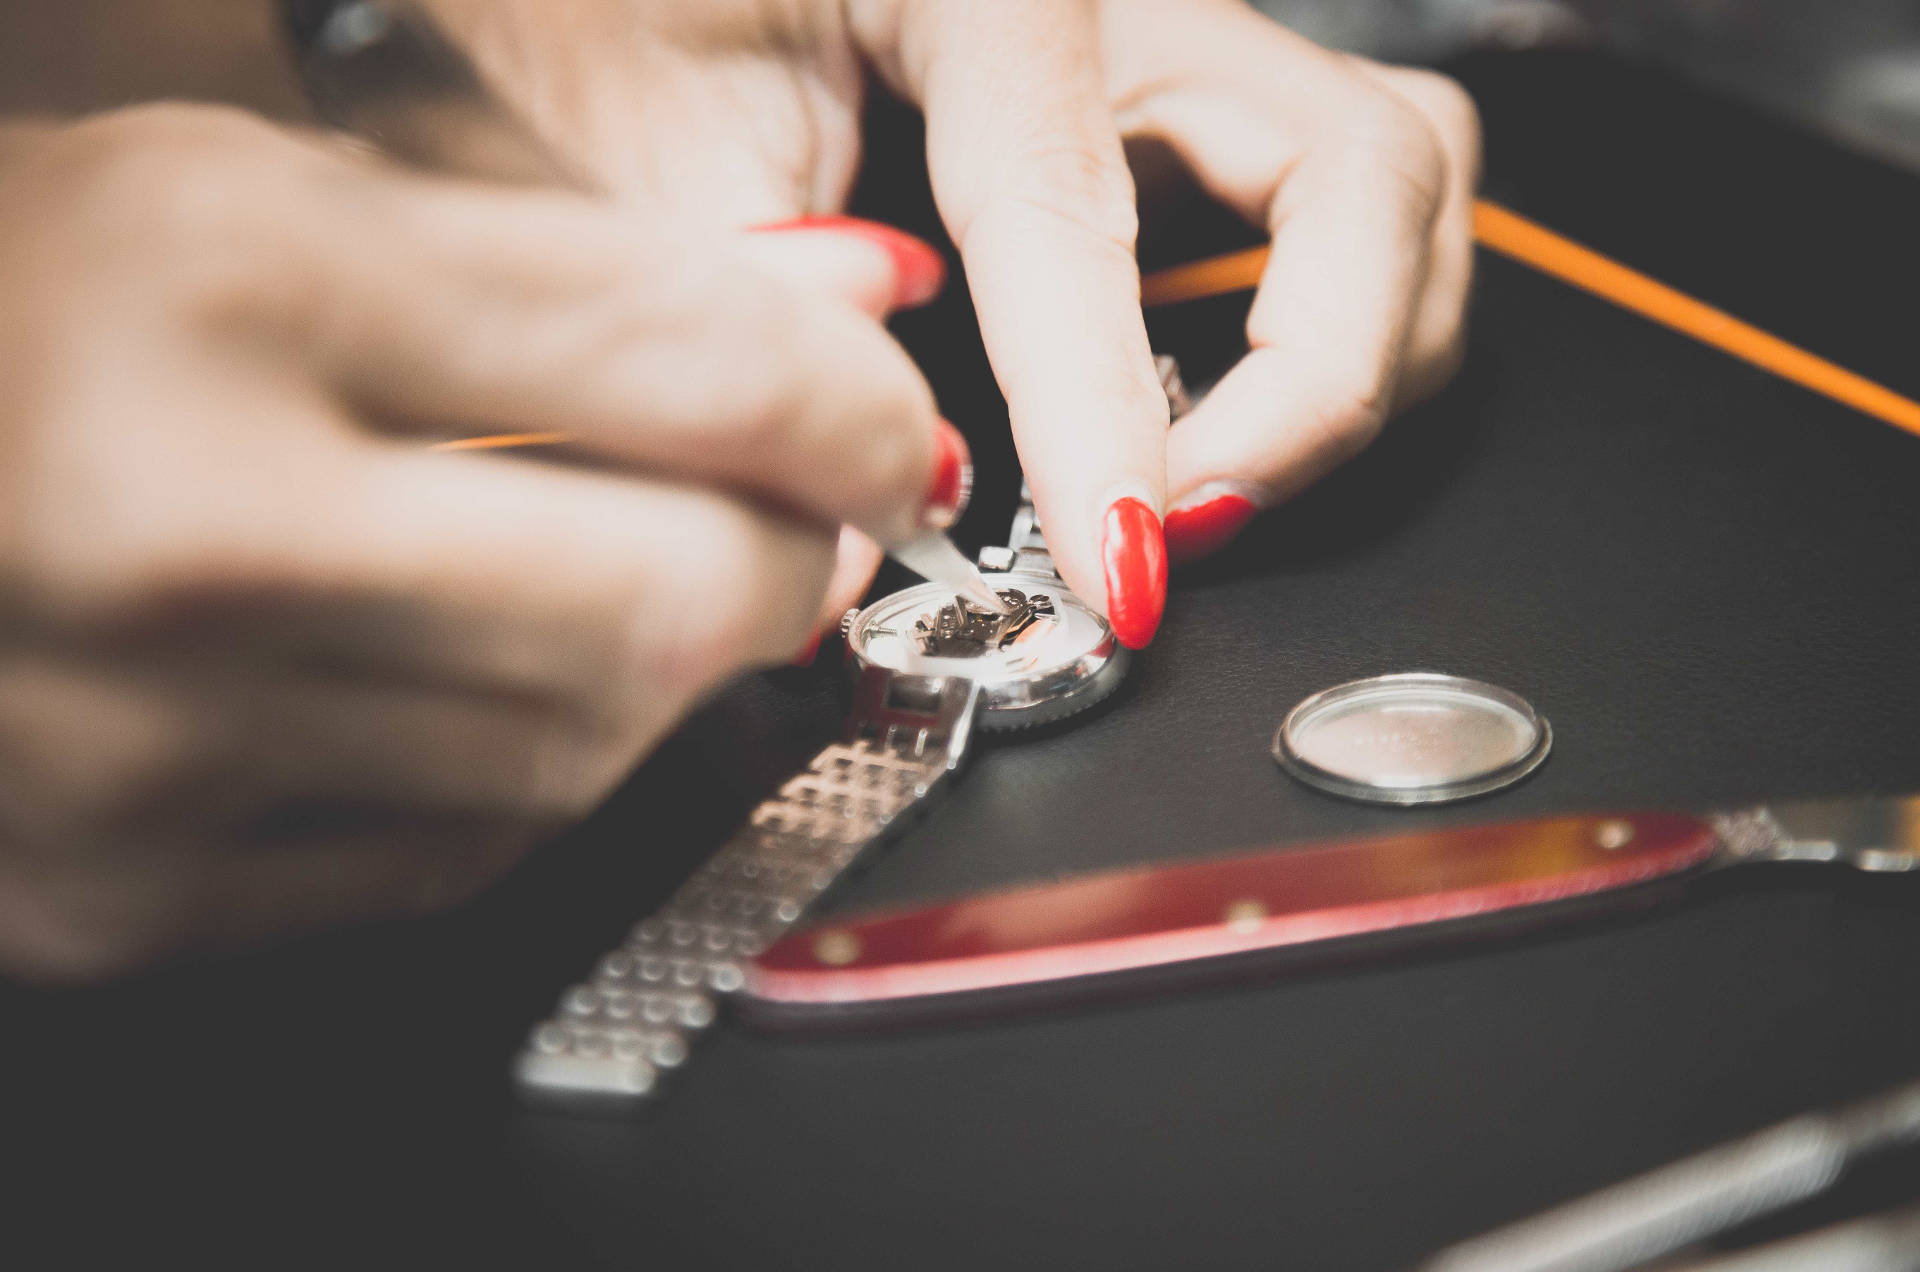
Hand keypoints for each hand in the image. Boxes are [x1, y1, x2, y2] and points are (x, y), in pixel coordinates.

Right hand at [0, 103, 955, 978]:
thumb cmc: (14, 297)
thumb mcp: (264, 187)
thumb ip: (564, 267)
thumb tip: (848, 322)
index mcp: (225, 276)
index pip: (685, 356)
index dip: (853, 403)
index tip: (895, 426)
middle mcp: (184, 525)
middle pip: (679, 600)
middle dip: (793, 558)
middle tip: (796, 517)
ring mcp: (143, 745)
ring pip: (591, 754)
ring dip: (665, 665)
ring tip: (621, 571)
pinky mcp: (120, 894)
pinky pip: (454, 857)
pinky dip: (522, 767)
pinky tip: (465, 677)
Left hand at [425, 0, 1478, 643]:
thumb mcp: (648, 146)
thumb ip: (763, 318)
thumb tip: (869, 507)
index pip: (1089, 221)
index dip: (1110, 420)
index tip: (1124, 567)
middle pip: (1371, 174)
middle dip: (1319, 382)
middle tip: (1185, 516)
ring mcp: (1178, 43)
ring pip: (1399, 187)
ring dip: (1345, 355)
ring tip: (1196, 479)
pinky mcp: (1182, 106)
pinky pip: (1335, 212)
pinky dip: (1315, 328)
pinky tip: (1196, 408)